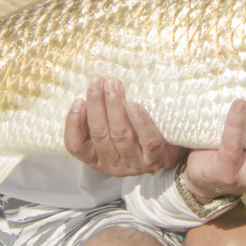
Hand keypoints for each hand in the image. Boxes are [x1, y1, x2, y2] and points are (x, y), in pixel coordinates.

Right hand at [64, 76, 185, 176]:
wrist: (171, 153)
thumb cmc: (134, 136)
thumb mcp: (111, 131)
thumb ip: (100, 117)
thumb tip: (91, 86)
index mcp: (96, 158)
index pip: (76, 146)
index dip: (73, 124)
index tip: (78, 101)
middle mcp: (113, 164)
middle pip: (100, 134)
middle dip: (96, 104)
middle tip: (98, 80)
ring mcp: (135, 164)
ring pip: (121, 135)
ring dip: (115, 106)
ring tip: (114, 84)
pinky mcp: (156, 160)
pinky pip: (148, 141)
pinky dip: (140, 122)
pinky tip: (134, 105)